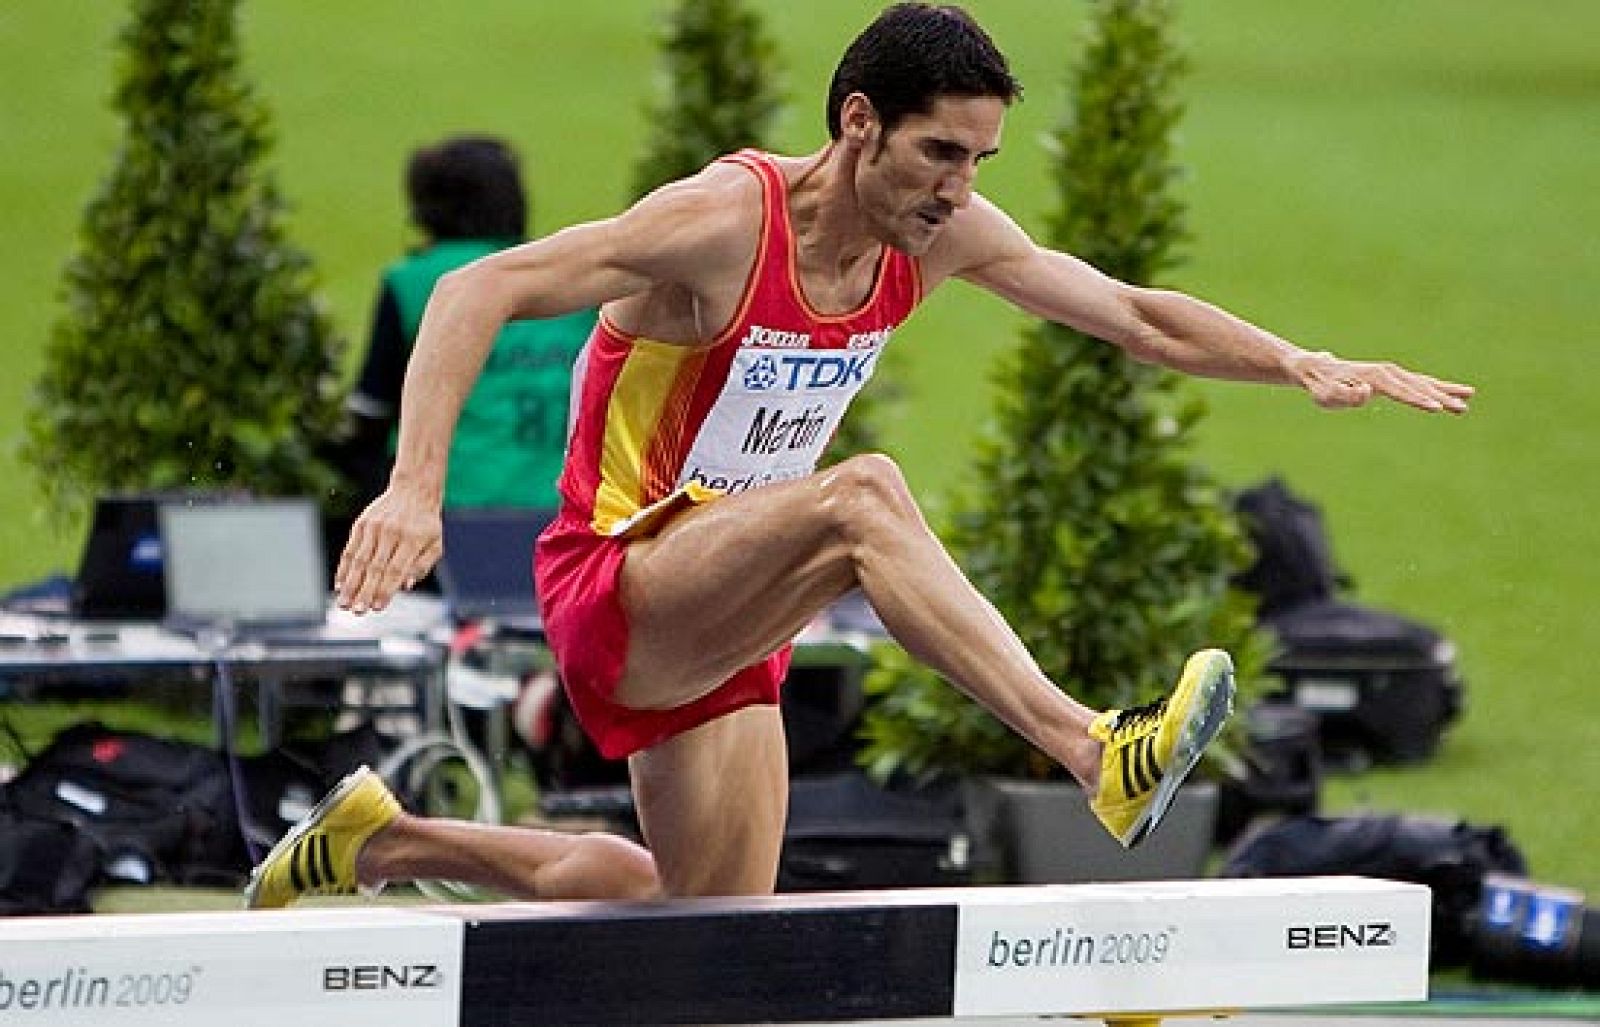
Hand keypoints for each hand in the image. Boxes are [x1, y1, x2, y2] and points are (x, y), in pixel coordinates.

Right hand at [334, 484, 442, 612]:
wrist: (413, 490)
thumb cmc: (426, 523)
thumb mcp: (436, 543)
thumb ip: (422, 565)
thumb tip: (405, 585)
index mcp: (412, 539)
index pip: (396, 569)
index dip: (385, 590)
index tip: (376, 607)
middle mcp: (391, 532)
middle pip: (375, 567)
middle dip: (365, 592)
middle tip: (357, 611)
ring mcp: (374, 527)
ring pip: (359, 560)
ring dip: (350, 584)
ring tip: (344, 603)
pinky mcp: (362, 524)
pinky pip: (350, 549)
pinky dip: (344, 568)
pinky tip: (340, 585)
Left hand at [1290, 350, 1473, 412]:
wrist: (1315, 369)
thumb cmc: (1319, 386)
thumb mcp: (1325, 395)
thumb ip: (1344, 395)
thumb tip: (1366, 391)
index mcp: (1373, 377)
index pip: (1400, 391)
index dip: (1418, 400)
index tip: (1436, 408)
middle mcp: (1386, 372)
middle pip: (1418, 386)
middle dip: (1440, 397)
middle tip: (1462, 408)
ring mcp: (1390, 373)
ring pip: (1423, 382)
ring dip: (1445, 391)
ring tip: (1469, 398)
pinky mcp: (1392, 377)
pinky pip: (1420, 382)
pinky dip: (1438, 386)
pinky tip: (1457, 392)